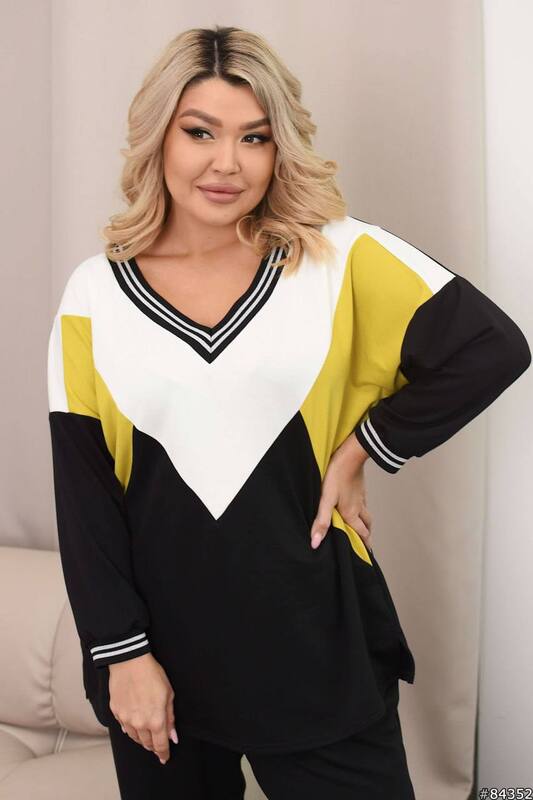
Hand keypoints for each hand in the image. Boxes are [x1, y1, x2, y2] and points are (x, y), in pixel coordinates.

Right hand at [108, 652, 177, 764]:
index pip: (160, 745)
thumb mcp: (169, 694)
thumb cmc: (152, 674)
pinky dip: (130, 728)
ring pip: (134, 737)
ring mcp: (126, 719)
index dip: (163, 754)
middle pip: (147, 744)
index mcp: (156, 720)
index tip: (164, 758)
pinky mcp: (116, 712)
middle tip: (157, 743)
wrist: (129, 662)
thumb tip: (173, 736)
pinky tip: (134, 723)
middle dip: (153, 745)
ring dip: (142, 738)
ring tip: (146, 733)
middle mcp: (140, 724)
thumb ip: (170, 717)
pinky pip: (124, 726)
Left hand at [310, 433, 372, 549]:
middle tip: (365, 545)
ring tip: (363, 529)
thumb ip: (322, 522)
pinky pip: (364, 503)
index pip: (362, 534)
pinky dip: (362, 509)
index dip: (365, 546)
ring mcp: (361, 497)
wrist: (350, 456)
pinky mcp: (360, 487)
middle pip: (367, 526)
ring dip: (366, 524)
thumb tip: (315, 543)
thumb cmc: (337, 477)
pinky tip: (356, 506)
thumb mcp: (326, 500)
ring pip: (367, 514)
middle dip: (367, 536)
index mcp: (351, 514)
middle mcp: (359, 507)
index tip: (367, 555)